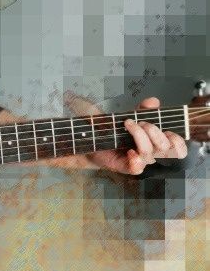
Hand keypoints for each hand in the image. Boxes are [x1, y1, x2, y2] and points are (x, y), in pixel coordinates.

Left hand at [64, 92, 187, 174]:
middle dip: (155, 132)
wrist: (93, 138)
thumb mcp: (131, 115)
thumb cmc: (116, 129)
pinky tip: (129, 151)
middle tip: (141, 122)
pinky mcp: (125, 167)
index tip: (169, 131)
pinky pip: (137, 168)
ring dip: (141, 137)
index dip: (177, 141)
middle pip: (164, 149)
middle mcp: (151, 153)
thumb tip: (154, 102)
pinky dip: (135, 160)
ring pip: (149, 154)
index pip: (177, 148)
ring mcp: (139, 161)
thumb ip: (143, 110)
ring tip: (129, 125)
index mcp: (157, 142)